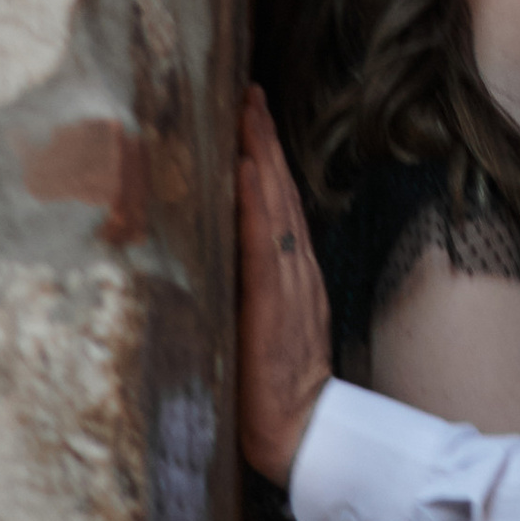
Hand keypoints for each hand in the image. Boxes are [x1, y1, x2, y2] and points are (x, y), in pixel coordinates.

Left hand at [238, 85, 332, 488]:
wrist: (299, 431)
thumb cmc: (272, 386)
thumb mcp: (262, 325)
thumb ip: (252, 289)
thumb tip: (220, 258)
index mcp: (291, 272)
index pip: (276, 200)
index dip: (265, 155)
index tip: (250, 111)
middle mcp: (294, 267)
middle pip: (278, 189)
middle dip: (263, 138)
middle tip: (248, 90)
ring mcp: (287, 281)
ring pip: (273, 204)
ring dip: (260, 154)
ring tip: (247, 110)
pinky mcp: (273, 301)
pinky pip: (265, 242)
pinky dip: (257, 203)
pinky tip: (248, 170)